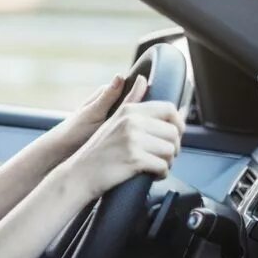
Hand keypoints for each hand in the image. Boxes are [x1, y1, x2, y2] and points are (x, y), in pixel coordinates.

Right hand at [58, 76, 184, 199]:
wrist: (80, 174)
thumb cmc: (99, 150)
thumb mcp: (114, 120)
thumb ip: (134, 102)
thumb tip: (148, 83)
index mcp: (129, 110)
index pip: (169, 109)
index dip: (178, 124)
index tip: (173, 136)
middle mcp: (131, 121)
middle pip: (174, 132)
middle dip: (173, 148)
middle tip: (161, 156)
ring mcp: (132, 140)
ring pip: (171, 151)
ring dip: (167, 162)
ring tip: (154, 165)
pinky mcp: (134, 159)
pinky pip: (163, 167)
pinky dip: (161, 174)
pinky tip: (151, 174)